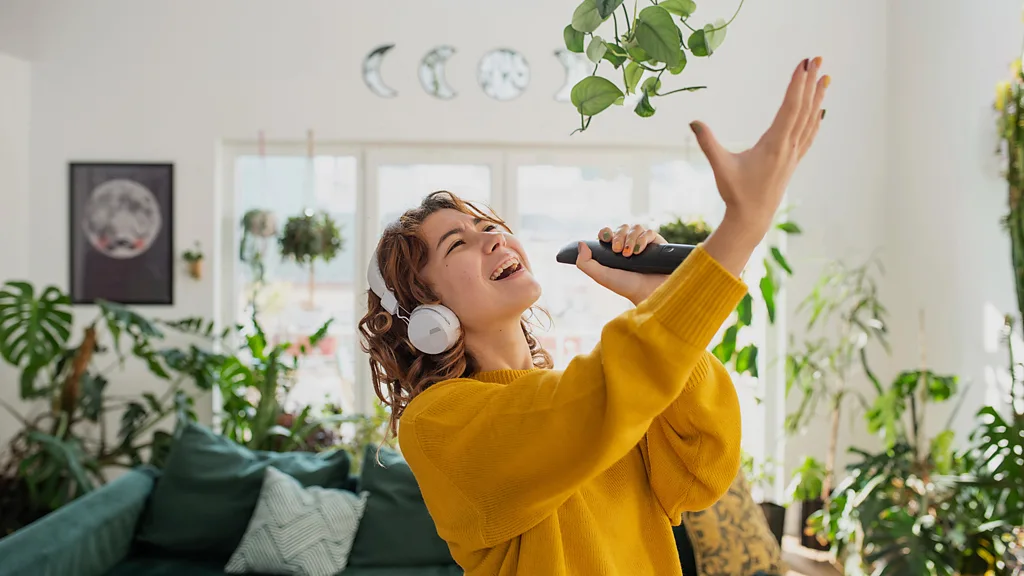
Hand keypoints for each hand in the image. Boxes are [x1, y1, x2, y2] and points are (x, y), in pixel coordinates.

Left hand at [575, 224, 668, 305]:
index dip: (605, 232)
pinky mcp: (657, 244)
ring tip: (630, 254)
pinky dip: (643, 239)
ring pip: (635, 227)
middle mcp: (629, 245)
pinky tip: (639, 251)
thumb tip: (581, 244)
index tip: (605, 238)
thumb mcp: (601, 276)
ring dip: (630, 238)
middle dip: (618, 236)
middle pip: (622, 228)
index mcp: (614, 251)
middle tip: (617, 251)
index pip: (608, 233)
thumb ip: (585, 263)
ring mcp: (643, 244)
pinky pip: (650, 232)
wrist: (649, 293)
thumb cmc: (626, 287)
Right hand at [691, 57, 829, 275]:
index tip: (803, 65)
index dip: (797, 85)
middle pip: (804, 108)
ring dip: (817, 97)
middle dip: (811, 83)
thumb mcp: (720, 167)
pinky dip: (816, 118)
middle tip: (818, 59)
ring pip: (810, 120)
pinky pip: (809, 133)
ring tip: (825, 78)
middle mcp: (789, 146)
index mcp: (774, 144)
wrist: (753, 218)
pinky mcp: (793, 160)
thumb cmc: (736, 193)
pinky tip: (820, 110)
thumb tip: (693, 122)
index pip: (790, 108)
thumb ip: (708, 143)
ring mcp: (793, 154)